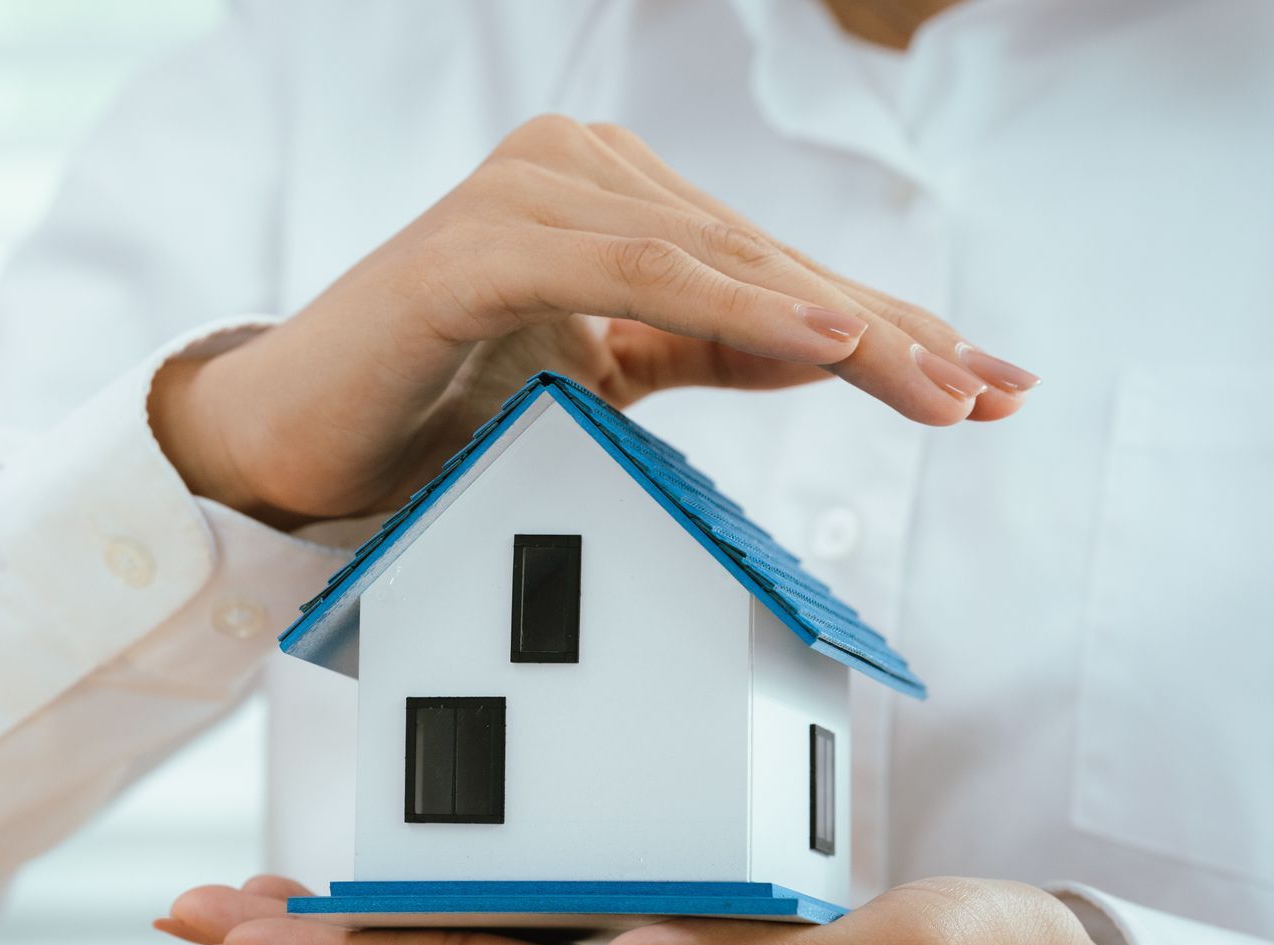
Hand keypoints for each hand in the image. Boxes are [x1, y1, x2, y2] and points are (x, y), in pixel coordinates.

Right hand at [149, 116, 1038, 528]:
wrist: (287, 444)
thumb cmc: (433, 409)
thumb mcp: (600, 383)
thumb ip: (703, 350)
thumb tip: (834, 348)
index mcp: (607, 197)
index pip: (767, 270)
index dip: (884, 327)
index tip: (984, 381)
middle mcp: (574, 170)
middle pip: (760, 262)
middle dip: (885, 334)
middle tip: (986, 394)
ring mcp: (525, 195)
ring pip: (712, 262)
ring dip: (832, 327)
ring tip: (935, 383)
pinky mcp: (477, 244)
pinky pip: (629, 272)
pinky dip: (728, 305)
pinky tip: (825, 341)